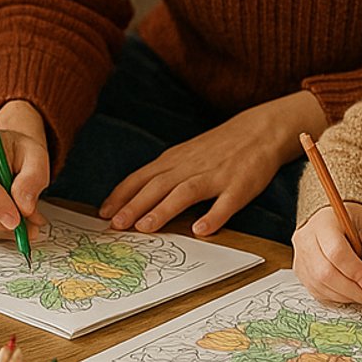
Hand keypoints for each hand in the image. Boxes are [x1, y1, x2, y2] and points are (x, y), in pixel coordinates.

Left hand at [99, 91, 327, 236]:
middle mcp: (190, 167)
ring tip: (146, 228)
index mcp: (174, 161)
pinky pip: (225, 202)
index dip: (121, 195)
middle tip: (115, 225)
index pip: (141, 178)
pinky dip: (213, 216)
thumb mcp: (184, 155)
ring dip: (164, 210)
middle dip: (134, 206)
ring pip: (185, 193)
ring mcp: (215, 176)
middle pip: (157, 186)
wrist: (258, 130)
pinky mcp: (240, 186)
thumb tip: (133, 199)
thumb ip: (162, 175)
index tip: (102, 214)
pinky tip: (201, 230)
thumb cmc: (216, 147)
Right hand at [291, 204, 361, 313]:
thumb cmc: (356, 226)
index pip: (336, 251)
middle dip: (351, 289)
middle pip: (325, 272)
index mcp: (325, 222)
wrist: (340, 226)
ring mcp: (301, 256)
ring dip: (345, 295)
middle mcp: (307, 238)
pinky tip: (349, 291)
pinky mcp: (301, 271)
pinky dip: (337, 296)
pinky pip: (317, 291)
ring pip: (320, 285)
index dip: (355, 272)